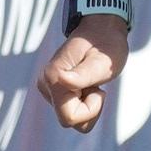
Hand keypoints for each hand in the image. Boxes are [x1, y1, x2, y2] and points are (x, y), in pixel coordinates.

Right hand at [39, 14, 127, 132]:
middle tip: (95, 84)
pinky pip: (70, 111)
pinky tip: (87, 84)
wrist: (101, 30)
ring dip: (87, 105)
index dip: (90, 109)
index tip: (98, 89)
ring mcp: (47, 87)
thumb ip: (83, 75)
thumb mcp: (102, 62)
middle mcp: (45, 83)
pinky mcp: (53, 90)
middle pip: (68, 120)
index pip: (70, 118)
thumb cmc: (106, 45)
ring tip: (91, 82)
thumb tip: (61, 80)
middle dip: (89, 108)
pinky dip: (83, 102)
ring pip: (70, 118)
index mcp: (54, 77)